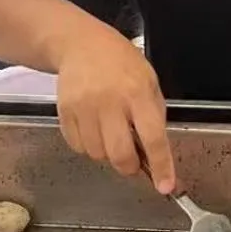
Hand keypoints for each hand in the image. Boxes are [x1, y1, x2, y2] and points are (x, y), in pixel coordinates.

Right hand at [53, 22, 176, 193]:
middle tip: (133, 160)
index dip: (161, 165)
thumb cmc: (120, 63)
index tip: (166, 186)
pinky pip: (78, 146)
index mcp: (137, 92)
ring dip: (107, 153)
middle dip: (129, 167)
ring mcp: (84, 107)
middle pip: (120, 154)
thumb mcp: (149, 80)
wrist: (80, 44)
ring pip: (97, 154)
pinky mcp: (65, 111)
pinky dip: (88, 145)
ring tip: (110, 132)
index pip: (153, 137)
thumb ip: (153, 115)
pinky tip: (93, 127)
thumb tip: (157, 154)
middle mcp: (110, 102)